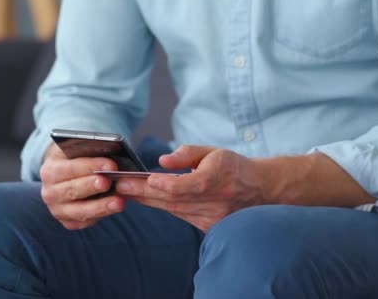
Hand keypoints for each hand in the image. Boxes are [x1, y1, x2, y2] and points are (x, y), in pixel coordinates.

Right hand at [39, 143, 125, 229]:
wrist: (67, 176)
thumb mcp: (80, 150)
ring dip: (100, 206)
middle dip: (92, 186)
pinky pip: (84, 221)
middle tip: (108, 182)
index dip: (91, 166)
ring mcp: (58, 209)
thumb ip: (91, 152)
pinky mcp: (68, 221)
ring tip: (119, 202)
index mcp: (51, 169)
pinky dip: (100, 215)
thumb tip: (112, 155)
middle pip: (72, 190)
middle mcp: (50, 191)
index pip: (69, 168)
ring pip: (79, 210)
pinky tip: (113, 209)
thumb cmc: (79, 159)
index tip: (111, 165)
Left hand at [116, 145, 265, 231]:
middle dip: (143, 192)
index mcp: (218, 178)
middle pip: (173, 199)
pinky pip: (179, 215)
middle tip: (118, 185)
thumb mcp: (214, 151)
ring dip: (147, 200)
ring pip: (173, 209)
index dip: (164, 184)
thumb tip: (162, 161)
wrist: (259, 190)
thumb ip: (187, 153)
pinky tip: (145, 199)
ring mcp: (212, 217)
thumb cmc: (233, 166)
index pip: (186, 186)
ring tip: (124, 192)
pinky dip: (162, 206)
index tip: (144, 179)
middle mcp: (215, 201)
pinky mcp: (208, 226)